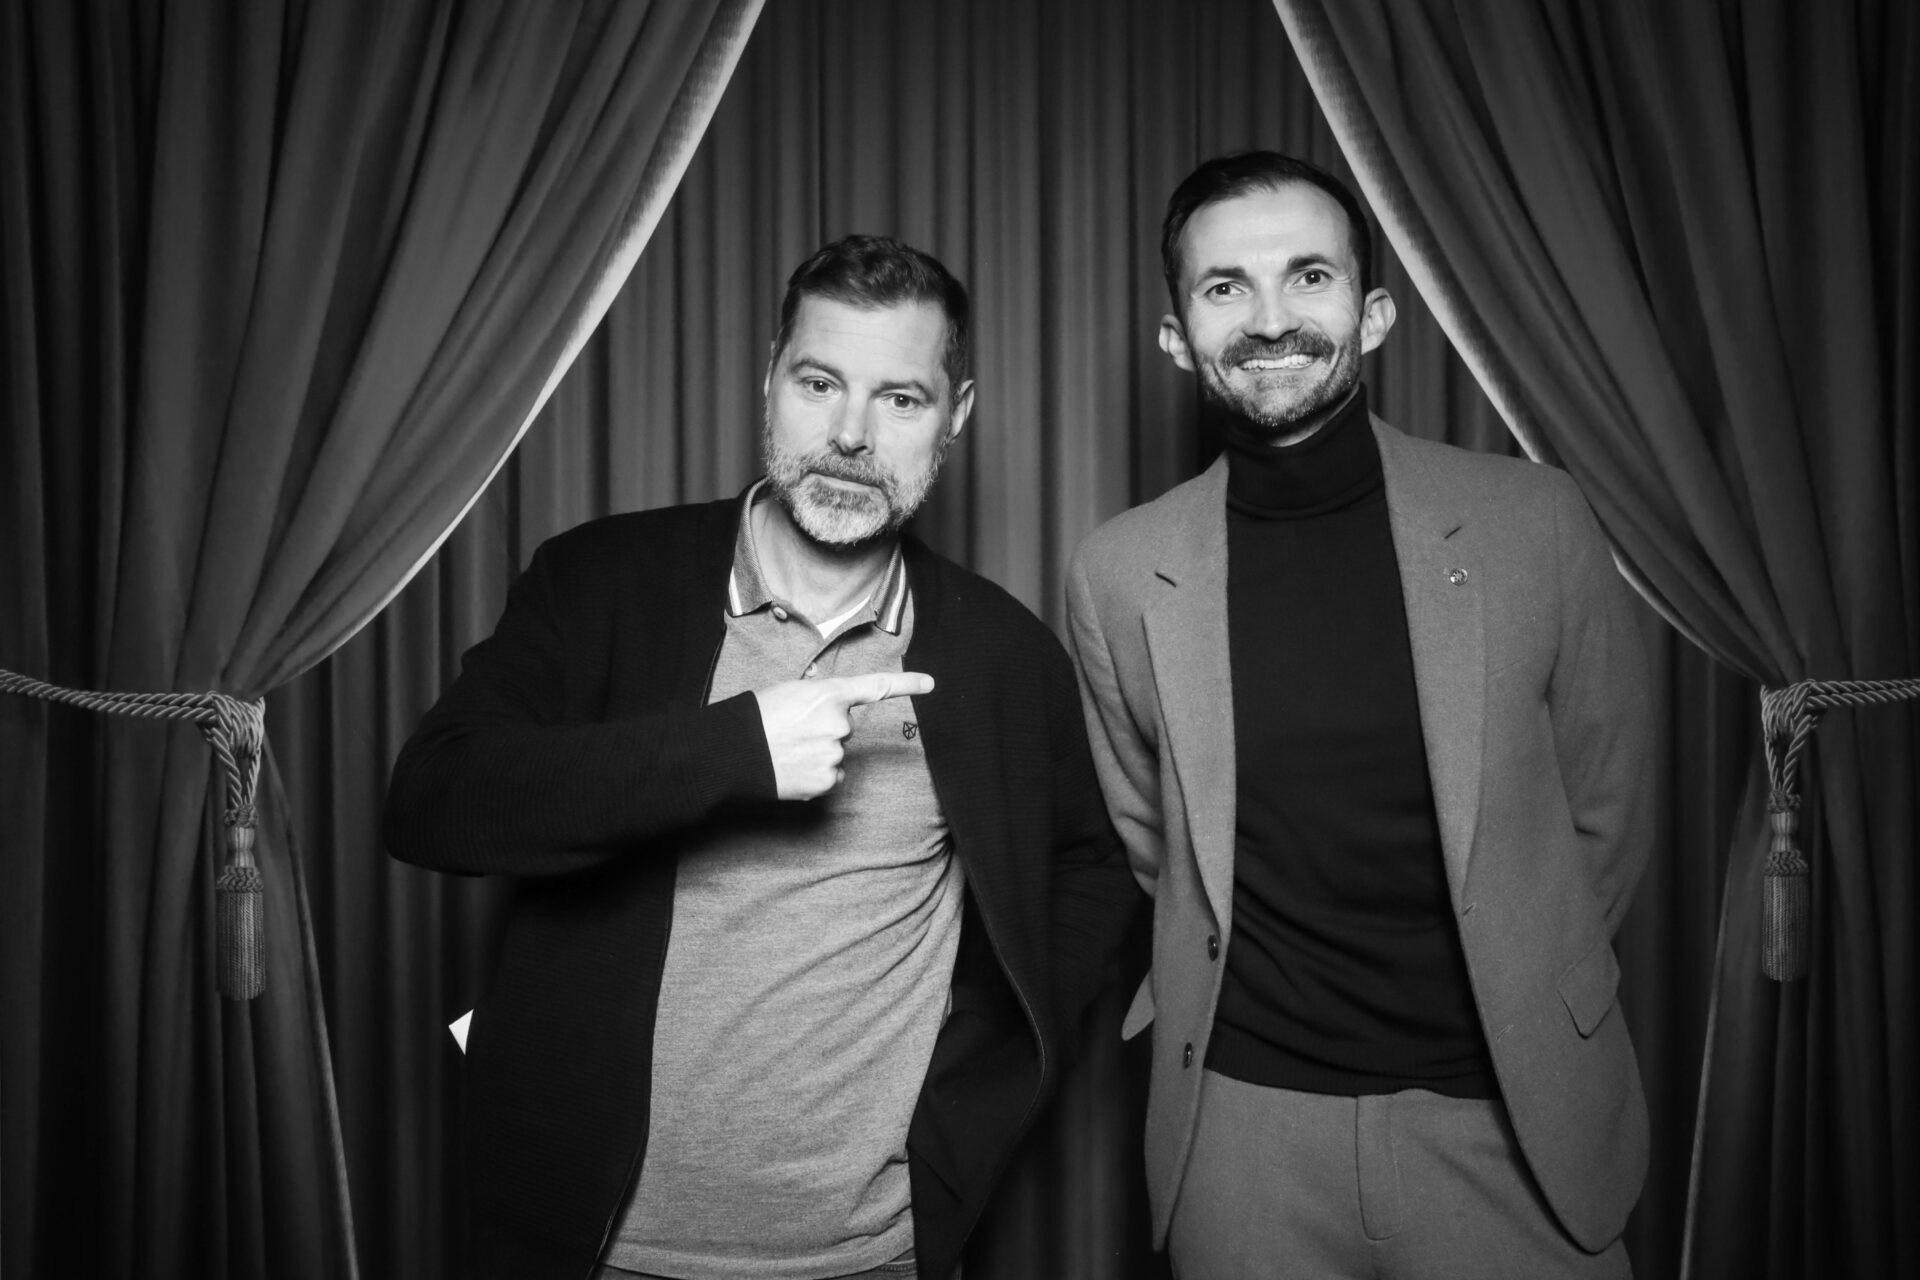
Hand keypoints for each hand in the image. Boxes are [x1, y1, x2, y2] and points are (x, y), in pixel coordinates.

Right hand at [755, 671, 933, 799]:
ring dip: (818, 751)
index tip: (930, 684)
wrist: (733, 752)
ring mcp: (835, 754)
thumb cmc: (757, 717)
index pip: (876, 687)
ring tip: (788, 749)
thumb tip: (833, 703)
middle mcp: (840, 724)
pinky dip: (816, 773)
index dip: (907, 685)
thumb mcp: (790, 691)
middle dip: (825, 728)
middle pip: (846, 726)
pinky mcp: (828, 780)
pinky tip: (793, 768)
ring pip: (837, 752)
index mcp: (830, 694)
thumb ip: (820, 696)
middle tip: (794, 729)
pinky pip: (832, 775)